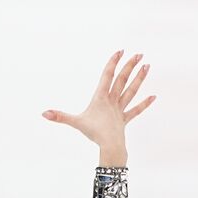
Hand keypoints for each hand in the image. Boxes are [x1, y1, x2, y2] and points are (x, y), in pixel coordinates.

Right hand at [42, 50, 155, 166]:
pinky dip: (144, 104)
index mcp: (101, 98)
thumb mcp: (76, 123)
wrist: (110, 146)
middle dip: (129, 66)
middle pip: (122, 80)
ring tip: (147, 66)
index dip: (113, 63)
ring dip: (139, 79)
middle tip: (138, 54)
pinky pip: (136, 110)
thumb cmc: (93, 134)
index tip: (120, 51)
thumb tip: (44, 113)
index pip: (108, 76)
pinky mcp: (124, 119)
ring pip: (131, 91)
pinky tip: (154, 97)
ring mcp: (120, 110)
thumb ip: (60, 117)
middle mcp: (112, 101)